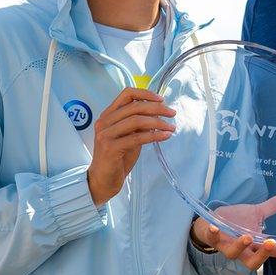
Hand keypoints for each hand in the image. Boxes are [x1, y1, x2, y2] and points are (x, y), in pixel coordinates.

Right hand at [87, 88, 175, 206]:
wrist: (103, 181)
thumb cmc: (117, 158)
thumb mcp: (129, 136)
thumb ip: (138, 124)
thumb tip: (159, 113)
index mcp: (108, 115)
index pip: (127, 94)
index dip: (145, 94)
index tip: (161, 99)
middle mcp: (105, 122)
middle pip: (135, 107)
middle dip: (157, 108)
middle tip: (172, 113)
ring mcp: (105, 134)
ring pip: (137, 121)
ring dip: (158, 122)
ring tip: (171, 127)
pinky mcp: (110, 148)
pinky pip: (137, 138)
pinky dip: (154, 135)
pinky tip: (165, 136)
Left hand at [191, 192, 275, 269]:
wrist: (212, 221)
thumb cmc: (236, 220)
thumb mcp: (257, 212)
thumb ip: (274, 206)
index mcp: (256, 245)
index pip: (275, 251)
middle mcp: (243, 250)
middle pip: (254, 262)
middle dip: (263, 254)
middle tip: (271, 243)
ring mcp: (228, 246)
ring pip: (234, 254)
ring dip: (241, 246)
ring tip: (247, 237)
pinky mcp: (214, 239)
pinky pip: (213, 240)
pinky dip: (214, 234)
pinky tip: (215, 227)